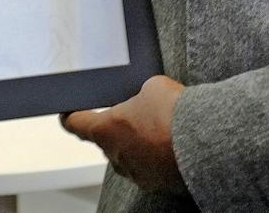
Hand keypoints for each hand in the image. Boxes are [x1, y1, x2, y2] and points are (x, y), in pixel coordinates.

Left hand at [62, 75, 187, 193]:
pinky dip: (157, 156)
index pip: (76, 123)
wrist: (201, 142)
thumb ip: (140, 92)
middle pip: (107, 139)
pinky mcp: (155, 183)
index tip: (68, 115)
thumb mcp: (153, 85)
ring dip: (139, 143)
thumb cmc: (173, 114)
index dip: (71, 117)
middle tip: (138, 112)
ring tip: (163, 127)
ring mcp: (134, 172)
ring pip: (129, 154)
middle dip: (120, 126)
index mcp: (106, 129)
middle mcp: (115, 155)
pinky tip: (173, 142)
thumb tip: (145, 97)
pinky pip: (149, 167)